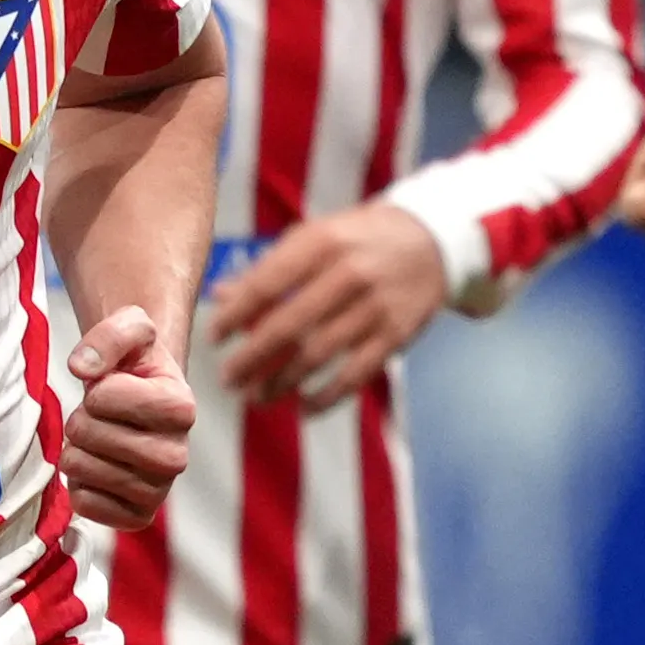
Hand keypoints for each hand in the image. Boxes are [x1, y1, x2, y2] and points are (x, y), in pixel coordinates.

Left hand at [62, 306, 194, 531]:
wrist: (140, 399)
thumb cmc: (135, 364)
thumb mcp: (130, 328)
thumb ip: (109, 335)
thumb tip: (82, 368)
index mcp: (182, 407)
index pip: (104, 396)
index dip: (96, 386)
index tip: (112, 385)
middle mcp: (177, 455)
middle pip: (89, 434)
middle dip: (82, 418)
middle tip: (100, 415)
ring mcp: (159, 490)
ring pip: (82, 469)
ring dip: (77, 449)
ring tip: (99, 438)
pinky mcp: (138, 516)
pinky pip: (84, 503)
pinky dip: (79, 483)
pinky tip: (98, 467)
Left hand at [207, 202, 448, 411]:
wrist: (431, 240)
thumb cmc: (356, 239)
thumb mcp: (315, 238)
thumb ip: (268, 266)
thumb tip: (219, 294)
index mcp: (322, 241)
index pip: (267, 283)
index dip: (236, 314)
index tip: (214, 337)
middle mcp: (349, 272)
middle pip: (289, 324)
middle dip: (252, 356)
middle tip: (227, 378)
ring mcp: (375, 305)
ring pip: (318, 354)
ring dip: (281, 381)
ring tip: (255, 396)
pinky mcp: (396, 334)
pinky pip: (355, 374)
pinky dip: (326, 396)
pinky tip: (302, 406)